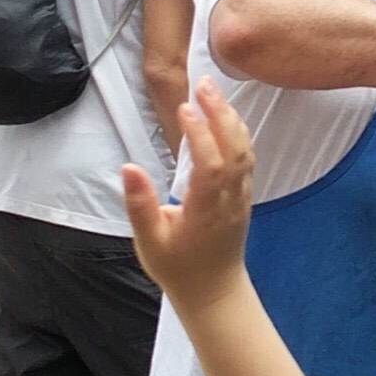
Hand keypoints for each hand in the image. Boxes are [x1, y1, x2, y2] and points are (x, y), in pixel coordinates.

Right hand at [121, 77, 253, 310]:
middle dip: (220, 113)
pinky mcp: (244, 196)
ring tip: (213, 91)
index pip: (210, 165)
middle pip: (234, 150)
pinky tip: (225, 115)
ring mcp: (241, 197)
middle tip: (203, 84)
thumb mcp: (149, 242)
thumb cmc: (178, 268)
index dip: (200, 134)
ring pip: (245, 151)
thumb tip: (128, 167)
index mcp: (206, 211)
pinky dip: (238, 132)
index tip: (185, 108)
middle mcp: (229, 200)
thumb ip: (139, 205)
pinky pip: (247, 158)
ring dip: (231, 118)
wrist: (213, 292)